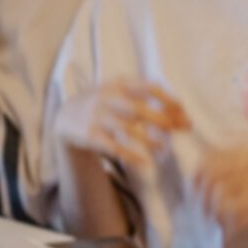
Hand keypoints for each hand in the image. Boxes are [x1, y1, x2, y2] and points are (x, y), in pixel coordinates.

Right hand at [65, 80, 191, 177]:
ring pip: (128, 130)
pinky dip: (131, 156)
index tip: (183, 110)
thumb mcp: (118, 91)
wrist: (65, 117)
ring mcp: (98, 117)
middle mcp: (107, 98)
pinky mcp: (91, 136)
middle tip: (181, 129)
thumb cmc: (102, 104)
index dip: (168, 99)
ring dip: (149, 140)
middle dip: (162, 120)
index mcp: (118, 84)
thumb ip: (143, 96)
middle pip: (139, 109)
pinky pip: (114, 147)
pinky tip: (145, 163)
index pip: (148, 87)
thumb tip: (179, 110)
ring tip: (164, 149)